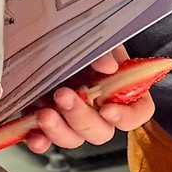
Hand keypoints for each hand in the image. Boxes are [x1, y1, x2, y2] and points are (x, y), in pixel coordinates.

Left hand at [23, 45, 158, 154]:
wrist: (43, 30)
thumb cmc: (77, 35)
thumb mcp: (93, 36)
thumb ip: (103, 51)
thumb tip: (108, 66)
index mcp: (121, 88)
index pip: (138, 113)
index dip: (126, 117)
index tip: (107, 109)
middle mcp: (99, 108)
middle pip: (102, 132)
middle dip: (82, 119)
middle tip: (64, 96)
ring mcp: (72, 118)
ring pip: (74, 139)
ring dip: (59, 131)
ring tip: (44, 114)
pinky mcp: (47, 122)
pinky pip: (46, 140)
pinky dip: (40, 141)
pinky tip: (34, 136)